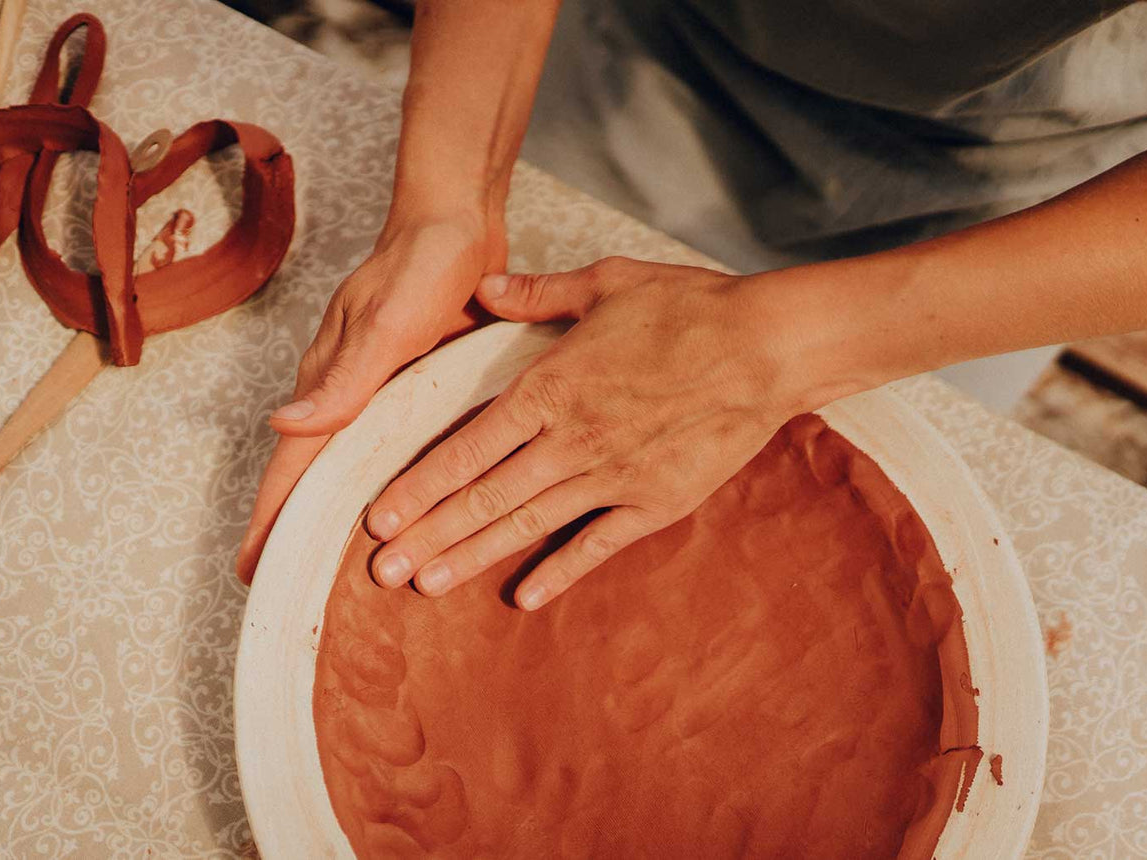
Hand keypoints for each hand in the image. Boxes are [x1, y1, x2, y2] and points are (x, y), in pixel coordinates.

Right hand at [236, 214, 505, 582]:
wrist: (457, 222)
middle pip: (313, 475)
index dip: (271, 519)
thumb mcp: (386, 324)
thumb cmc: (420, 264)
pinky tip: (399, 507)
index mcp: (331, 384)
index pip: (292, 466)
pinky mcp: (414, 387)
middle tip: (279, 585)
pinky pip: (393, 446)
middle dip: (293, 529)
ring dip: (339, 511)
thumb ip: (343, 379)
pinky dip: (386, 481)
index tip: (251, 571)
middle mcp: (349, 395)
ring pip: (352, 464)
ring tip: (334, 564)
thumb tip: (280, 426)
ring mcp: (380, 393)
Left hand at [363, 256, 817, 609]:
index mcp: (551, 387)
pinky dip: (560, 572)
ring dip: (474, 557)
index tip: (379, 518)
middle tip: (381, 571)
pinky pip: (597, 544)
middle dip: (428, 536)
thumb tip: (484, 287)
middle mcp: (571, 440)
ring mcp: (613, 476)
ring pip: (528, 525)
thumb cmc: (690, 308)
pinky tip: (525, 597)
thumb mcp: (608, 283)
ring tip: (426, 587)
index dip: (418, 487)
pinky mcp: (655, 502)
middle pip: (484, 497)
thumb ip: (538, 293)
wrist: (767, 347)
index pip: (466, 448)